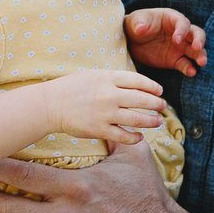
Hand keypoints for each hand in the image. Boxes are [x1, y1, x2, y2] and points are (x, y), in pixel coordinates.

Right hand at [39, 67, 166, 146]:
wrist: (50, 105)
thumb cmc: (72, 88)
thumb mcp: (93, 75)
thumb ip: (114, 79)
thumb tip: (136, 85)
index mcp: (108, 78)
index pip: (139, 81)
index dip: (153, 87)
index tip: (159, 91)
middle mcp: (109, 95)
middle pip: (142, 99)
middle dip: (157, 104)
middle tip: (163, 107)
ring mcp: (105, 113)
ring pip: (137, 118)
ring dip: (151, 121)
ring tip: (157, 122)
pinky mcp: (99, 129)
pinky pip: (124, 135)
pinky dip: (135, 137)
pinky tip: (140, 136)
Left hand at [124, 7, 206, 76]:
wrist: (131, 41)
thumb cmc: (135, 25)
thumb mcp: (135, 21)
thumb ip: (139, 23)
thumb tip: (141, 28)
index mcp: (172, 18)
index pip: (182, 23)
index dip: (182, 30)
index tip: (176, 40)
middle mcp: (180, 32)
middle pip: (196, 34)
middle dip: (199, 40)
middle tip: (197, 48)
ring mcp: (180, 47)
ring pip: (196, 50)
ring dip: (200, 55)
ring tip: (201, 62)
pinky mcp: (175, 60)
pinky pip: (185, 64)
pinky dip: (189, 68)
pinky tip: (191, 72)